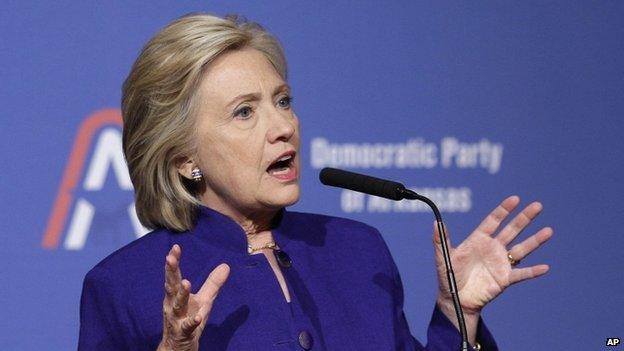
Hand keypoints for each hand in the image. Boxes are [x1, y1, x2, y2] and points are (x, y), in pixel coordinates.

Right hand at [157, 244, 229, 350]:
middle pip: (170, 286)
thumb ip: (213, 283)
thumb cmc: (189, 319)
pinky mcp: (182, 333)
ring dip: (181, 294)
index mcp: (175, 295)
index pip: (174, 275)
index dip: (174, 262)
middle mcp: (172, 305)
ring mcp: (176, 319)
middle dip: (170, 272)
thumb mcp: (204, 300)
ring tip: (186, 282)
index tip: (175, 247)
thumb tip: (226, 265)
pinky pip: (187, 326)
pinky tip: (197, 317)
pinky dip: (191, 321)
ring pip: (177, 305)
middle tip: (170, 258)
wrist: (179, 346)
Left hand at [434, 195, 552, 316]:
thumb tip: (436, 222)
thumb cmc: (449, 276)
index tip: (515, 199)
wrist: (456, 299)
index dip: (504, 210)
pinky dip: (533, 271)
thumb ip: (440, 240)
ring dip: (535, 240)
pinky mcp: (505, 279)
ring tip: (549, 231)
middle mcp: (493, 248)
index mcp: (479, 240)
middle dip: (524, 218)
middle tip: (538, 206)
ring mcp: (501, 263)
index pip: (493, 221)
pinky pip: (521, 274)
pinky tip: (545, 267)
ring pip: (521, 248)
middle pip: (512, 230)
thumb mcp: (443, 258)